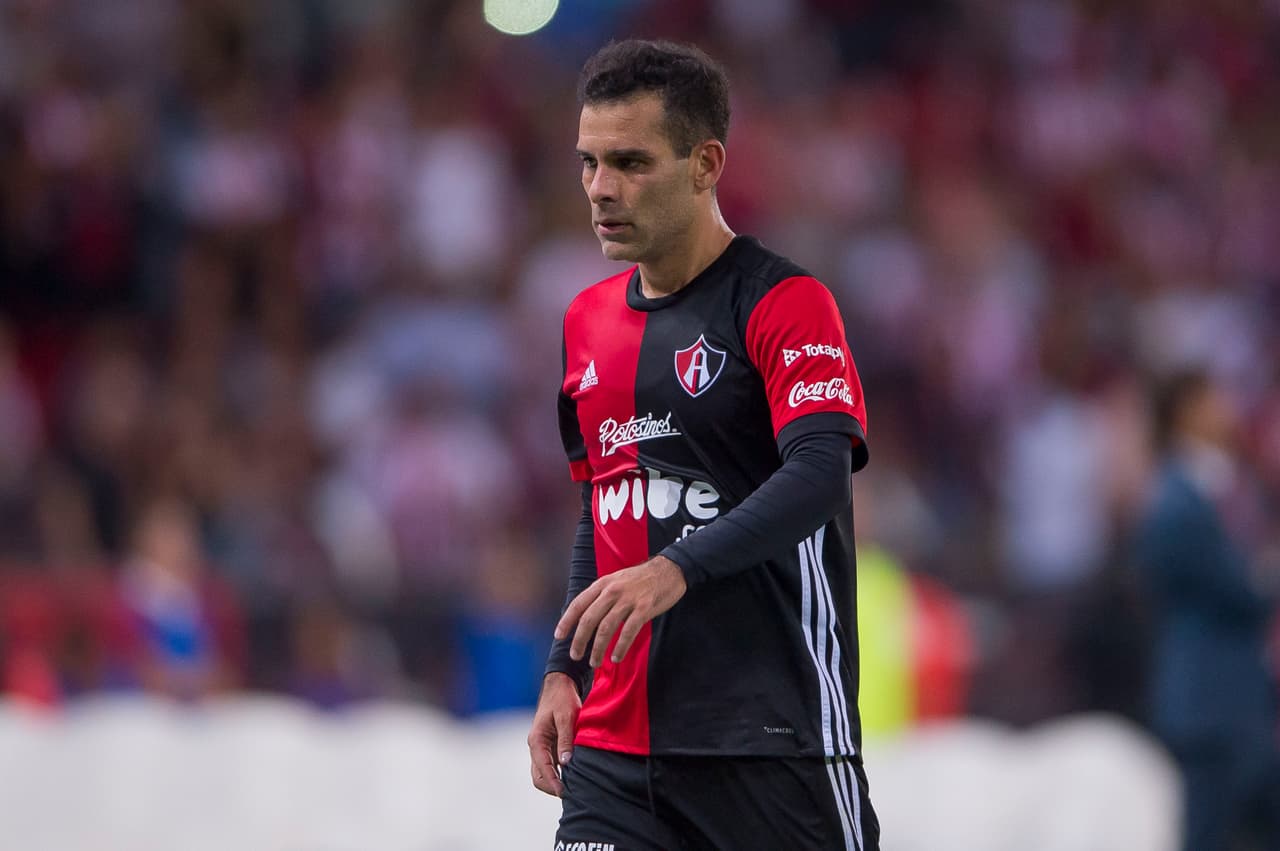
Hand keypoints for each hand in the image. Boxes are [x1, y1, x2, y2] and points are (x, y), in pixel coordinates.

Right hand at [527, 672, 580, 796]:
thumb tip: (566, 763)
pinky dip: (558, 774)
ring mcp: (542, 747)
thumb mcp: (566, 717)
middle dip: (552, 787)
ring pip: (543, 773)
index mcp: (537, 740)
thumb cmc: (562, 699)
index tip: (565, 793)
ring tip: (573, 789)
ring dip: (554, 782)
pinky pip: (550, 766)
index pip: (542, 769)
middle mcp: (536, 746)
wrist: (559, 685)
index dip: (553, 783)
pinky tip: (572, 777)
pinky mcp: (549, 746)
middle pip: (539, 776)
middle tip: (571, 794)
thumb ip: (566, 739)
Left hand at [555, 555, 687, 667]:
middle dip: (579, 640)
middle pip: (589, 619)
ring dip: (598, 648)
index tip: (559, 636)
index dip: (567, 621)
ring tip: (594, 662)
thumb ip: (602, 596)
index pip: (578, 604)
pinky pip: (628, 632)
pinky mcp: (644, 608)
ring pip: (606, 628)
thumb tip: (586, 617)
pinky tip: (616, 657)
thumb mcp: (616, 580)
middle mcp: (612, 591)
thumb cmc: (641, 578)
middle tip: (575, 655)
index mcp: (603, 584)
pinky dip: (620, 647)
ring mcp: (628, 600)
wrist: (668, 570)